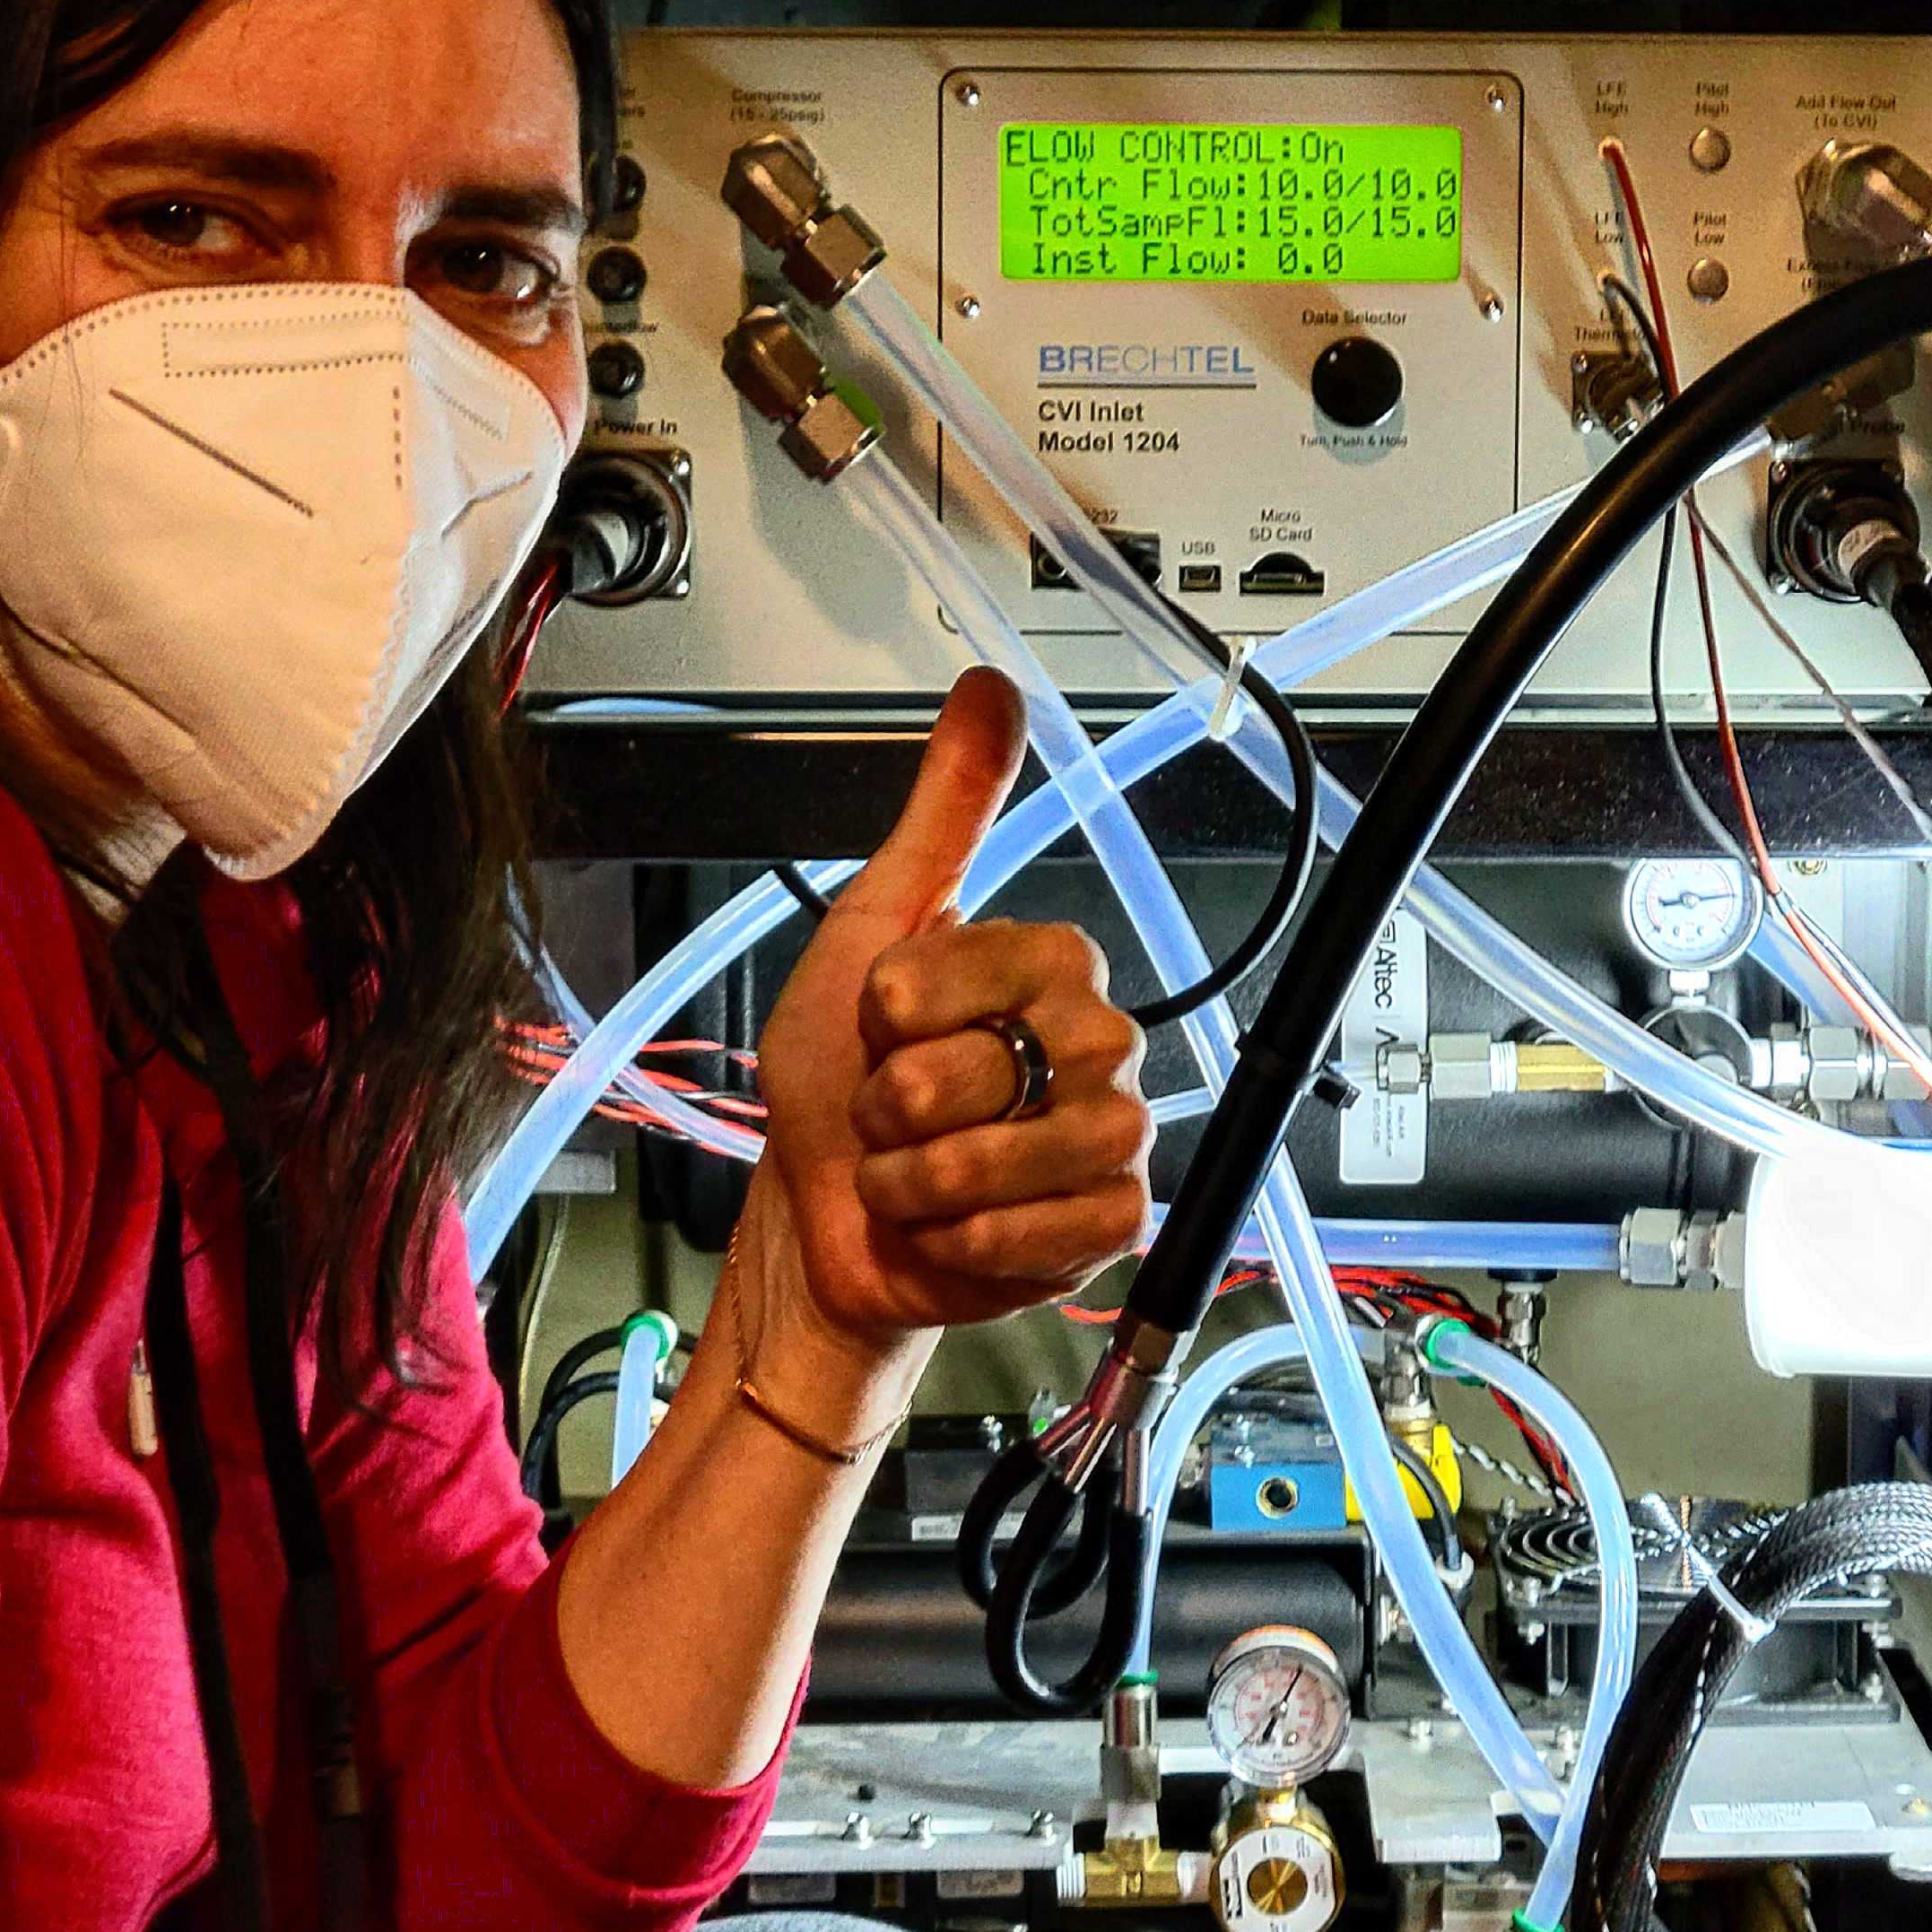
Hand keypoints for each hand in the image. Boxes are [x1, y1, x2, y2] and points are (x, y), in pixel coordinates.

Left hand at [732, 668, 1153, 1392]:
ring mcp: (1110, 1139)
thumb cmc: (837, 1084)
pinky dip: (961, 1243)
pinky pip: (1033, 1233)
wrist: (821, 1222)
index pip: (964, 967)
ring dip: (918, 1182)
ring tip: (914, 1177)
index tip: (882, 1026)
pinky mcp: (1107, 1227)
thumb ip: (942, 811)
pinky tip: (952, 1232)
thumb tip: (991, 688)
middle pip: (979, 1069)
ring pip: (1001, 1157)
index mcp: (1053, 964)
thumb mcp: (872, 927)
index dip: (893, 1011)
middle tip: (895, 1114)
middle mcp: (1099, 1044)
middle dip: (897, 1107)